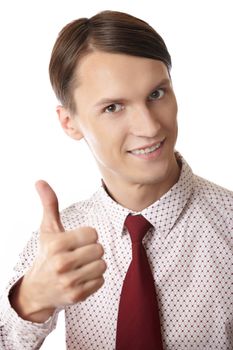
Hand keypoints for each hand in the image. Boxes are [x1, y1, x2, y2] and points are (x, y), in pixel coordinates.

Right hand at [10, 180, 105, 321]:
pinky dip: (94, 279)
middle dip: (92, 250)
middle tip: (79, 254)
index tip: (76, 241)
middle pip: (99, 249)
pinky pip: (101, 281)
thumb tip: (40, 181)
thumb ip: (49, 204)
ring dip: (94, 264)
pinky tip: (81, 278)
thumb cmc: (46, 254)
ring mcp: (69, 282)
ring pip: (102, 265)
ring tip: (81, 266)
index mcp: (57, 244)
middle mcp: (62, 264)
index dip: (86, 236)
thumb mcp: (48, 229)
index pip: (92, 233)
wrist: (37, 289)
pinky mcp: (77, 296)